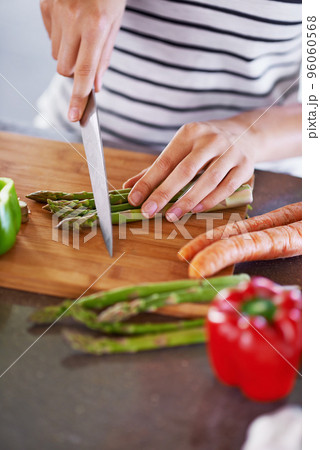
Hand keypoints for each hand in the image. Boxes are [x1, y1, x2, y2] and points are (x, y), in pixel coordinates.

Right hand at [40, 0, 125, 120]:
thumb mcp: (115, 23)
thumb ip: (105, 57)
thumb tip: (96, 87)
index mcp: (96, 26)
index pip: (85, 72)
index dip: (79, 97)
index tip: (74, 116)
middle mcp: (74, 20)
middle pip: (64, 68)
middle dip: (73, 73)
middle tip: (84, 60)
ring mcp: (56, 11)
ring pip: (55, 54)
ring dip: (66, 54)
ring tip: (79, 35)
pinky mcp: (45, 5)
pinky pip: (48, 35)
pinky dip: (59, 37)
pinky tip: (69, 24)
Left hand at [124, 116, 256, 221]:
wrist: (245, 134)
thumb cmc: (204, 146)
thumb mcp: (181, 149)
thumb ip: (156, 169)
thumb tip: (128, 187)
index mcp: (190, 133)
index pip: (165, 160)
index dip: (148, 181)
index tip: (134, 199)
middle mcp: (210, 140)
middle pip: (185, 171)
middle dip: (164, 193)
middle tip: (149, 211)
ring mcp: (230, 153)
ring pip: (207, 180)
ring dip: (188, 201)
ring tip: (171, 216)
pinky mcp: (245, 166)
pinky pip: (226, 187)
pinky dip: (211, 200)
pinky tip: (196, 210)